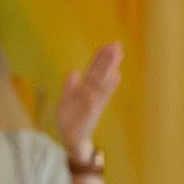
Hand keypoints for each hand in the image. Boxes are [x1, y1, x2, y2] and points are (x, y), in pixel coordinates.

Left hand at [56, 42, 121, 156]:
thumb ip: (70, 86)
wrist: (71, 139)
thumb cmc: (70, 120)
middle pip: (100, 72)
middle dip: (108, 58)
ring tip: (118, 53)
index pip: (92, 71)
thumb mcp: (66, 101)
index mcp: (84, 90)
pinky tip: (117, 75)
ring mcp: (94, 100)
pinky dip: (109, 86)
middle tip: (117, 44)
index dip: (98, 58)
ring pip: (103, 80)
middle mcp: (91, 93)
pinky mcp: (94, 110)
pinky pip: (103, 96)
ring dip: (110, 67)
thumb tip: (73, 71)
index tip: (106, 45)